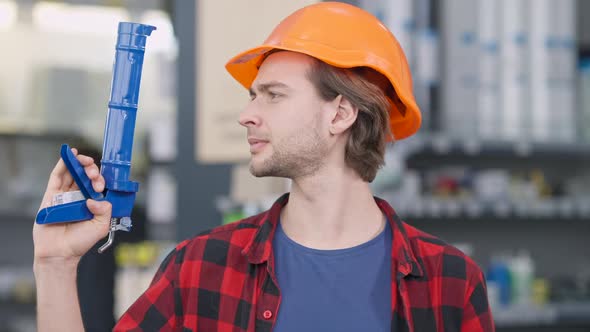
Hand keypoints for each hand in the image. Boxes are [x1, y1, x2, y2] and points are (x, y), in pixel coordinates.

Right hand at [33, 148, 111, 262]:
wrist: (59, 252)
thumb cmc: (80, 242)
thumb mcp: (101, 227)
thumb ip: (105, 211)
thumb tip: (96, 199)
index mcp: (93, 202)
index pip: (98, 184)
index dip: (100, 179)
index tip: (99, 184)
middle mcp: (80, 196)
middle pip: (86, 175)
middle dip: (91, 170)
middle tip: (92, 174)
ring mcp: (66, 195)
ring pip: (72, 173)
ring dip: (78, 163)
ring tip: (82, 158)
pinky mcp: (52, 195)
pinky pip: (57, 177)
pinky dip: (62, 164)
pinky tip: (68, 156)